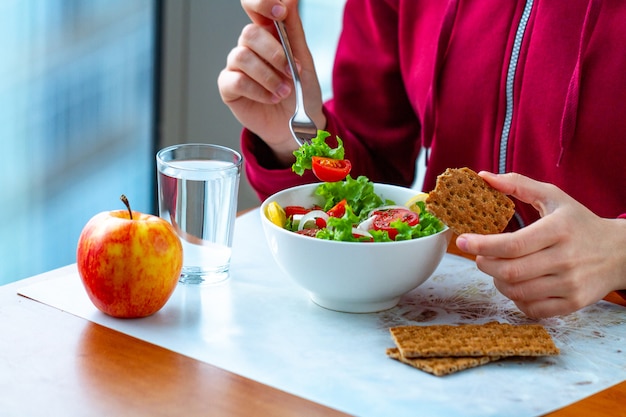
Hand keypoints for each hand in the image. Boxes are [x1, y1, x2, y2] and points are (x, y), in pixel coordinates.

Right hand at [217, 0, 325, 164]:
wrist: (297, 125)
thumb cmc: (301, 92)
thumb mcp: (304, 60)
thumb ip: (293, 30)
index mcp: (268, 34)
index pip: (254, 7)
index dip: (262, 3)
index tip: (280, 12)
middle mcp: (249, 47)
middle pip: (249, 33)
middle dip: (274, 53)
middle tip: (291, 72)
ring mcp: (236, 67)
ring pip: (242, 56)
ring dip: (268, 76)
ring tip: (284, 91)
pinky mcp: (228, 87)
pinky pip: (236, 80)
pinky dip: (258, 90)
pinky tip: (270, 98)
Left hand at [456, 171, 625, 317]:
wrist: (620, 252)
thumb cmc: (579, 222)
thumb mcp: (553, 197)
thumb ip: (518, 185)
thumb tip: (483, 176)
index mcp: (558, 230)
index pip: (511, 245)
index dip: (481, 245)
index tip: (462, 240)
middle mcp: (565, 259)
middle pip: (510, 271)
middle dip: (484, 264)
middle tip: (479, 256)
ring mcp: (569, 284)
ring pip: (516, 291)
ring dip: (497, 281)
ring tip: (497, 268)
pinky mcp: (572, 303)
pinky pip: (531, 308)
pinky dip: (515, 298)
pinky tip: (515, 284)